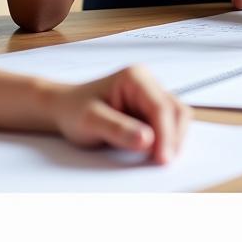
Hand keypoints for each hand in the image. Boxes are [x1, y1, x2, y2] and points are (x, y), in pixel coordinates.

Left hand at [49, 63, 190, 164]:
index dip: (166, 133)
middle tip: (163, 163)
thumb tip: (147, 140)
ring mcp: (151, 97)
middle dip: (174, 137)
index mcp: (135, 78)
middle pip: (176, 110)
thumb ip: (118, 129)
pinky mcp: (150, 112)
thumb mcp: (90, 120)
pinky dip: (167, 141)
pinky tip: (156, 154)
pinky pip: (168, 125)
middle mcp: (148, 84)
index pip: (160, 106)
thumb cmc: (74, 110)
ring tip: (160, 160)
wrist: (65, 109)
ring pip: (177, 117)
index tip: (163, 158)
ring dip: (173, 139)